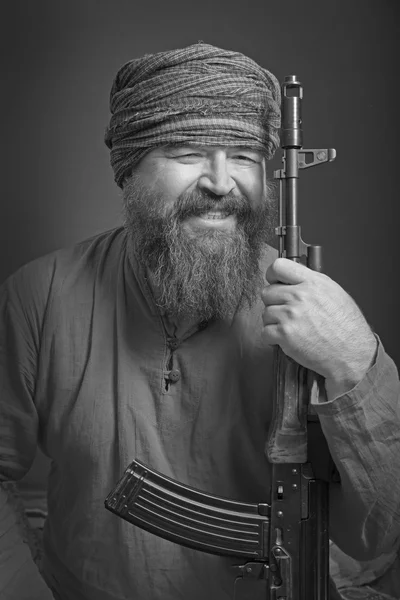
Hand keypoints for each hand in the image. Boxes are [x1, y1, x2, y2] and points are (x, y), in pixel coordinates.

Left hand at [261, 258, 377, 396]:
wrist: (352, 354)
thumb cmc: (347, 327)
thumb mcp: (334, 293)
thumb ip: (311, 284)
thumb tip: (292, 281)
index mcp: (313, 282)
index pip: (279, 267)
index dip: (272, 276)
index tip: (275, 284)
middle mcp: (299, 296)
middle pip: (267, 292)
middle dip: (274, 304)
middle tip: (286, 314)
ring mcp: (290, 315)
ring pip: (265, 314)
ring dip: (274, 323)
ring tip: (292, 329)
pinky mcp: (284, 334)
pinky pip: (265, 332)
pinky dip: (272, 339)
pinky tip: (286, 340)